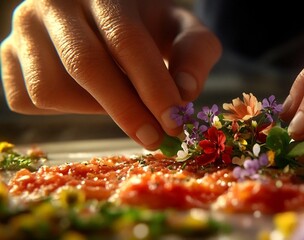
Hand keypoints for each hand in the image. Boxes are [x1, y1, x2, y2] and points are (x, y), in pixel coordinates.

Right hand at [1, 0, 221, 149]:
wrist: (106, 12)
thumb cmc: (147, 25)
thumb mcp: (180, 28)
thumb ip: (195, 52)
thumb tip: (185, 93)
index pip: (126, 40)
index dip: (152, 86)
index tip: (174, 123)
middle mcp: (53, 3)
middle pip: (84, 65)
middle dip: (125, 110)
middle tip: (156, 139)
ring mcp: (22, 29)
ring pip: (51, 89)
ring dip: (95, 111)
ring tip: (124, 105)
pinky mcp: (6, 55)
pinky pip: (29, 100)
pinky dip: (66, 111)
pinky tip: (92, 98)